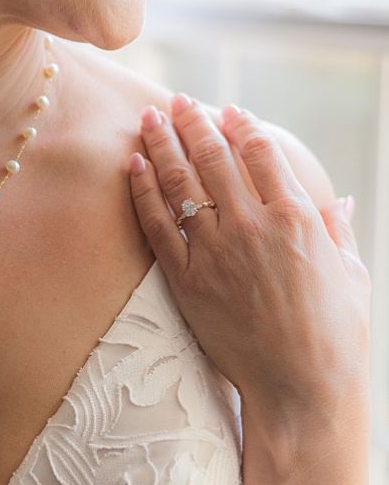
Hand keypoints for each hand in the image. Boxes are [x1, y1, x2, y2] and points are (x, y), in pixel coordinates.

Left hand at [128, 97, 369, 449]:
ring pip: (180, 183)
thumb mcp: (350, 273)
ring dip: (162, 144)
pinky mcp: (185, 278)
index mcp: (296, 217)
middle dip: (192, 123)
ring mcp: (215, 250)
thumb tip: (335, 202)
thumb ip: (336, 231)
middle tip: (176, 101)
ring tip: (149, 118)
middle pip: (213, 158)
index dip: (239, 125)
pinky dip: (142, 190)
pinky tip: (132, 164)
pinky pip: (156, 224)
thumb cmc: (334, 333)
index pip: (260, 153)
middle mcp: (252, 225)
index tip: (225, 110)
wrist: (300, 383)